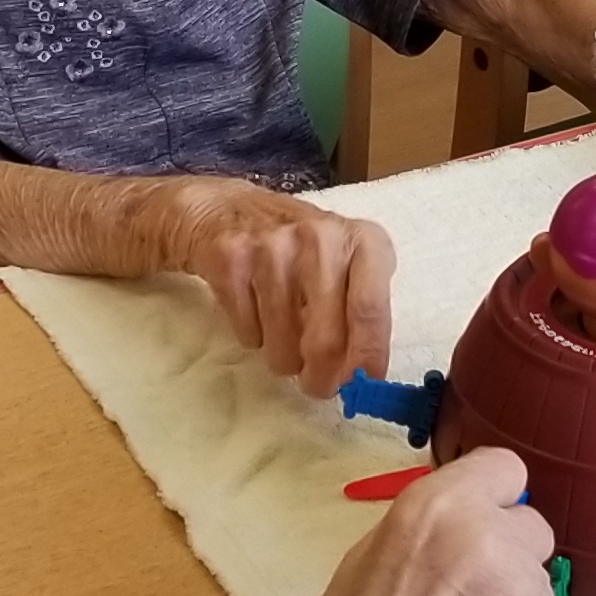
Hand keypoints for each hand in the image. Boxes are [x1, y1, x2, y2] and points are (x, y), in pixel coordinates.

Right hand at [165, 179, 394, 399]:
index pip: (371, 311)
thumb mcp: (345, 263)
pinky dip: (254, 337)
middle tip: (316, 385)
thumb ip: (360, 311)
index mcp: (362, 240)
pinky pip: (250, 334)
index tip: (361, 386)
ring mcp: (272, 248)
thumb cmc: (299, 247)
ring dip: (284, 358)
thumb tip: (362, 377)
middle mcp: (320, 238)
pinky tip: (255, 309)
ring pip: (283, 346)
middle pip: (326, 340)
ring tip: (282, 335)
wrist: (225, 209)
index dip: (366, 359)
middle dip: (321, 377)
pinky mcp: (231, 261)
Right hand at [294, 449, 557, 595]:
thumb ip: (429, 525)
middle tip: (470, 588)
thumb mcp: (372, 551)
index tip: (481, 517)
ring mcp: (523, 590)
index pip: (505, 468)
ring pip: (539, 580)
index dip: (493, 495)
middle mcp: (490, 537)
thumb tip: (461, 522)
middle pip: (532, 525)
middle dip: (508, 551)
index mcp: (439, 505)